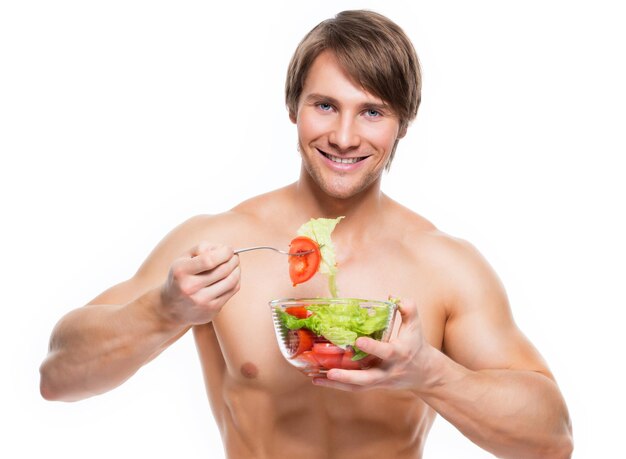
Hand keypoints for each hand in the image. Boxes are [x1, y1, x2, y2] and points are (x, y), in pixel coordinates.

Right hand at [158, 242, 240, 325]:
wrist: (172, 307)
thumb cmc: (181, 277)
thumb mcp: (183, 258)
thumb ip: (202, 248)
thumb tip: (222, 249)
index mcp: (181, 271)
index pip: (209, 260)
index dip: (224, 252)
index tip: (229, 249)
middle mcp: (190, 288)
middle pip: (223, 270)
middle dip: (233, 260)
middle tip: (234, 256)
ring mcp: (202, 301)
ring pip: (231, 281)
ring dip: (237, 269)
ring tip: (235, 264)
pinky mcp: (211, 310)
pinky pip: (232, 291)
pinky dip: (236, 280)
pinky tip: (233, 275)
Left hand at [312, 299, 436, 391]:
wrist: (424, 373)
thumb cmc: (416, 345)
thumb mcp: (415, 325)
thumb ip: (408, 308)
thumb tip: (393, 296)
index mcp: (400, 353)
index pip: (386, 352)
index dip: (373, 347)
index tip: (358, 340)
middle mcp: (388, 370)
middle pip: (368, 378)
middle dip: (349, 376)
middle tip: (331, 372)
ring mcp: (380, 380)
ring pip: (358, 386)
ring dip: (337, 384)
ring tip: (316, 378)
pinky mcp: (373, 385)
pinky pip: (354, 388)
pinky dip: (336, 386)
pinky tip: (319, 380)